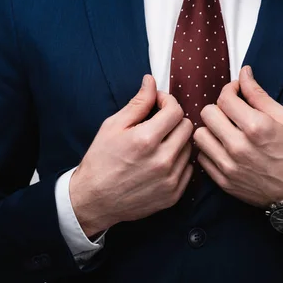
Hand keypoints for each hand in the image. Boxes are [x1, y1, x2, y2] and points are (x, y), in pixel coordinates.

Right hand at [69, 74, 193, 236]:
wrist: (93, 201)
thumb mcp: (113, 126)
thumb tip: (151, 81)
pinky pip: (188, 169)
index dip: (167, 102)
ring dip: (177, 141)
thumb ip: (137, 103)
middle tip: (158, 123)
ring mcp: (170, 179)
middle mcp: (162, 160)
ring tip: (158, 144)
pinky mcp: (173, 195)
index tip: (159, 104)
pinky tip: (160, 162)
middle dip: (173, 120)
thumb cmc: (100, 161)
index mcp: (146, 140)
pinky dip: (178, 162)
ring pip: (189, 148)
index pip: (176, 110)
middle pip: (187, 127)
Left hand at [194, 65, 282, 209]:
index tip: (236, 92)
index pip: (225, 98)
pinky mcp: (224, 181)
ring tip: (224, 131)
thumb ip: (258, 94)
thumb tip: (244, 74)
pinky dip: (210, 150)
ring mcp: (229, 165)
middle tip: (230, 112)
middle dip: (219, 108)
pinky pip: (202, 158)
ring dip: (210, 129)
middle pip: (207, 114)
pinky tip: (224, 148)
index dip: (230, 90)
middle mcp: (239, 147)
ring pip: (200, 136)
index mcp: (256, 127)